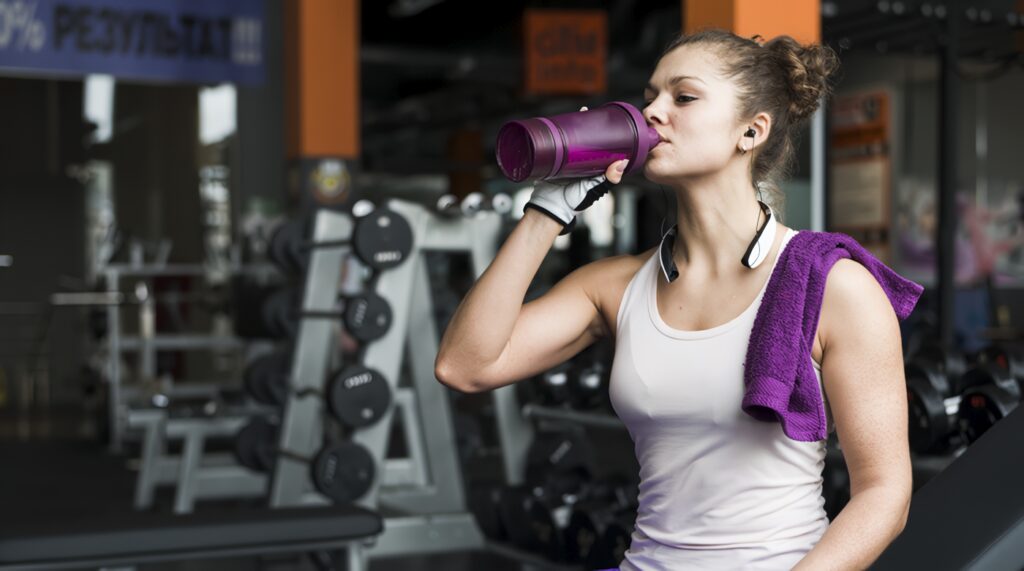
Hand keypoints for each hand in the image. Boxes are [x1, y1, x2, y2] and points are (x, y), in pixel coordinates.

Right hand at [525, 107, 628, 234]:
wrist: (549, 206)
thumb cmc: (574, 201)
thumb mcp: (595, 189)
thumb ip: (608, 179)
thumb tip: (623, 162)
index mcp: (595, 168)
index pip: (603, 148)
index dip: (606, 135)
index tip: (610, 122)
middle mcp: (583, 162)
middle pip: (588, 140)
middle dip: (590, 125)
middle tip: (591, 112)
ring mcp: (569, 159)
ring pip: (575, 138)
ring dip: (577, 125)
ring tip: (581, 112)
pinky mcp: (556, 158)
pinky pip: (560, 142)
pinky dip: (562, 132)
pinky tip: (564, 122)